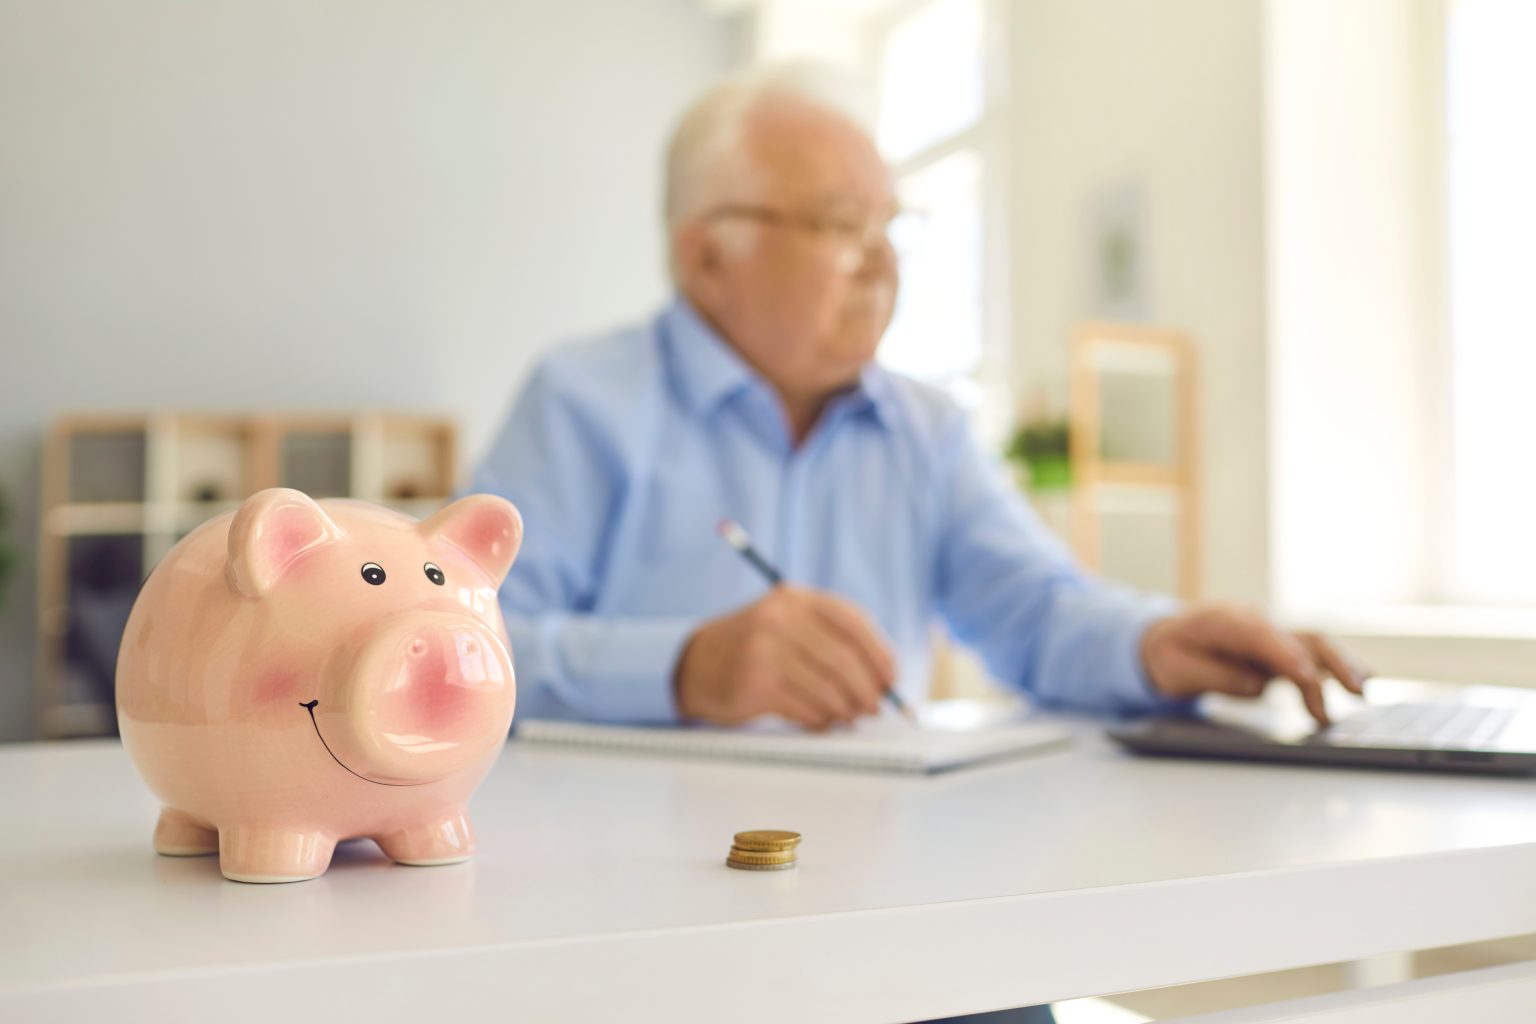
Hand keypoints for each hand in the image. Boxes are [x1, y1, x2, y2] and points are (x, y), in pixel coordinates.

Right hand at [673, 585, 896, 729]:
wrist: (696, 664)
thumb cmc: (755, 647)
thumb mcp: (788, 624)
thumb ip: (831, 640)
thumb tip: (883, 678)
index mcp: (796, 598)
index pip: (854, 623)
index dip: (880, 654)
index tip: (891, 679)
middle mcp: (780, 618)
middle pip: (844, 659)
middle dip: (868, 690)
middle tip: (874, 708)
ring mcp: (765, 650)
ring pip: (828, 689)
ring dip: (846, 710)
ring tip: (848, 717)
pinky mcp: (755, 684)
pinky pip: (805, 709)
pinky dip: (821, 721)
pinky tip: (822, 721)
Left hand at [1141, 604, 1370, 726]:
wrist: (1165, 636)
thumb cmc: (1170, 653)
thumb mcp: (1177, 669)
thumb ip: (1218, 676)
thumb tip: (1259, 684)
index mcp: (1223, 620)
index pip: (1260, 635)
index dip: (1284, 655)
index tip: (1304, 677)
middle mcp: (1255, 622)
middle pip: (1299, 636)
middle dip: (1329, 660)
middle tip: (1354, 688)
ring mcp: (1270, 635)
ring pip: (1313, 645)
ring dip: (1340, 666)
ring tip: (1362, 692)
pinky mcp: (1278, 650)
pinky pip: (1310, 658)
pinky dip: (1332, 672)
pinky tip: (1355, 685)